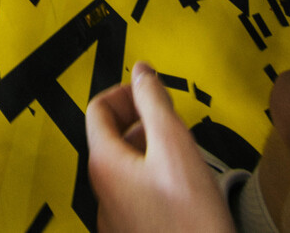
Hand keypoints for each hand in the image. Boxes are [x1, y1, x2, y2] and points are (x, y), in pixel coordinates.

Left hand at [86, 62, 232, 232]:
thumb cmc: (191, 223)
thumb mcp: (175, 146)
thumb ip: (155, 102)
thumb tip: (142, 71)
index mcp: (104, 164)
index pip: (97, 108)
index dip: (125, 92)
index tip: (150, 90)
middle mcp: (102, 192)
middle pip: (110, 137)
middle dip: (140, 120)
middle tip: (170, 118)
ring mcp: (115, 218)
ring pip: (125, 167)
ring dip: (149, 149)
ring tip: (181, 151)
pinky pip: (135, 194)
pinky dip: (153, 179)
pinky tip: (182, 188)